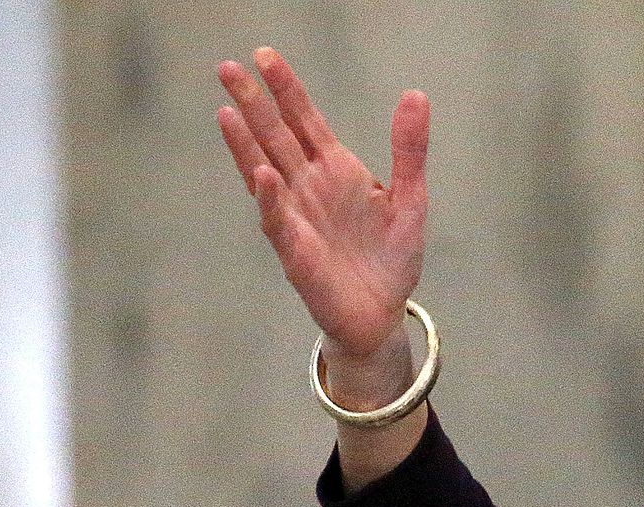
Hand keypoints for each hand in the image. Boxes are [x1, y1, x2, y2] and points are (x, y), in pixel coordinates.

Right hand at [216, 47, 426, 359]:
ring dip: (245, 144)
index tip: (265, 55)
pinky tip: (263, 174)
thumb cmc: (391, 256)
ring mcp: (298, 217)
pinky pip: (278, 221)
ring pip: (264, 172)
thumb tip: (415, 95)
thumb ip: (409, 149)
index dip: (287, 90)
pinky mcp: (296, 251)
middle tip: (229, 67)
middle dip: (254, 104)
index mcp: (336, 171)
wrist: (382, 313)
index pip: (305, 121)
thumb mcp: (411, 198)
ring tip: (228, 111)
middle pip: (276, 138)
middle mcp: (309, 188)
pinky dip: (270, 198)